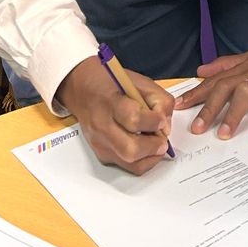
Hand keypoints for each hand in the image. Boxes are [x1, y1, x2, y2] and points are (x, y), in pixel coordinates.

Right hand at [57, 57, 174, 174]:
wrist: (82, 89)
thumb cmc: (111, 82)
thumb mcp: (139, 81)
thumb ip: (159, 100)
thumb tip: (166, 126)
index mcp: (110, 102)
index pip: (133, 118)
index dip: (153, 122)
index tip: (162, 120)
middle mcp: (102, 126)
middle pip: (130, 149)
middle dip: (152, 147)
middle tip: (162, 141)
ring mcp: (100, 143)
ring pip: (129, 163)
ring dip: (149, 157)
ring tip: (156, 144)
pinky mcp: (101, 153)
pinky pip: (125, 165)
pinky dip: (140, 160)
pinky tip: (145, 147)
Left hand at [178, 45, 247, 143]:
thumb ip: (226, 64)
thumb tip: (201, 71)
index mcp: (244, 67)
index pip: (215, 81)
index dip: (196, 93)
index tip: (178, 108)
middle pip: (226, 88)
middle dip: (209, 108)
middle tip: (196, 129)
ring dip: (234, 114)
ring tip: (223, 135)